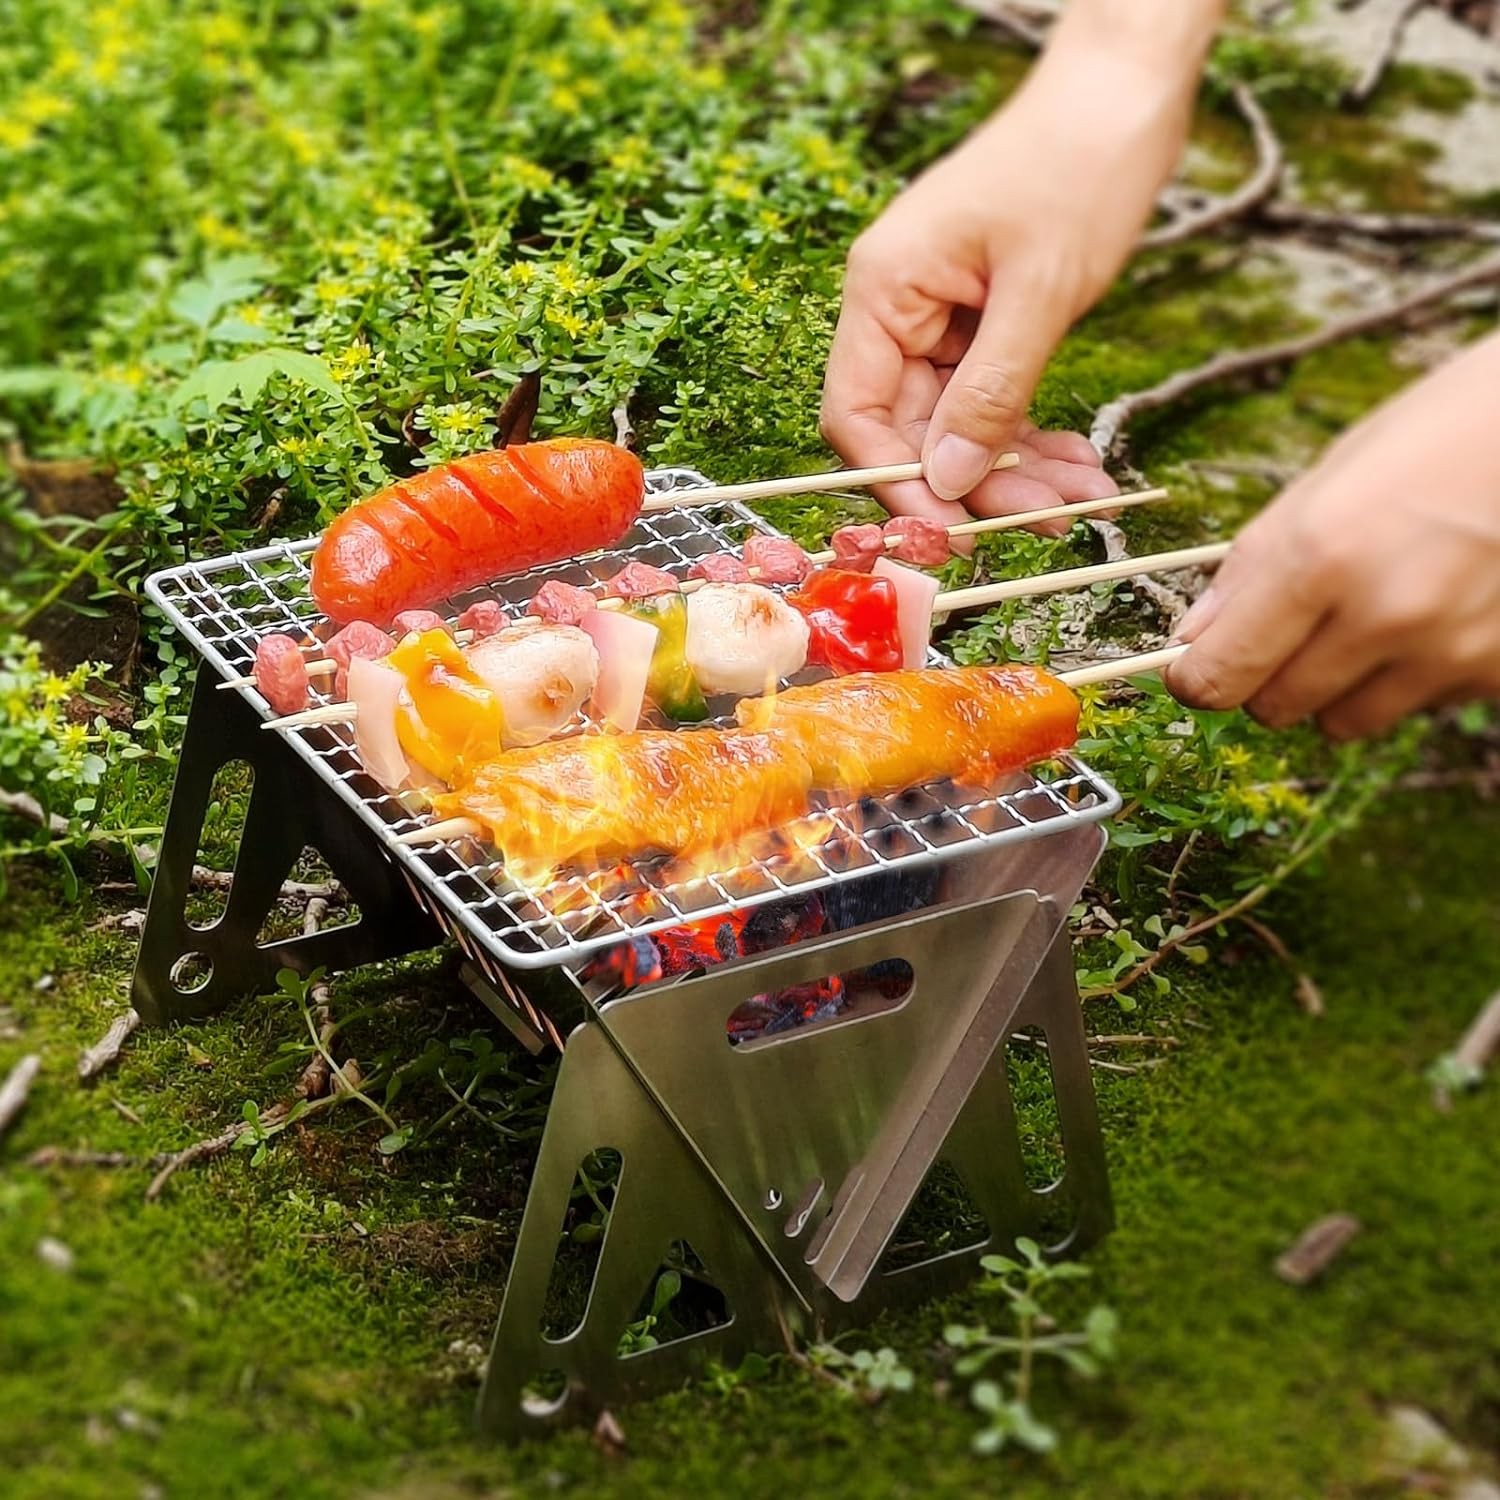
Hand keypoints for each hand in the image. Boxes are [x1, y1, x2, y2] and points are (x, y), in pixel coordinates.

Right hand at [820, 9, 1219, 531]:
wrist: (1125, 89)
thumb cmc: (1079, 162)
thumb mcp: (1040, 291)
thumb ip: (990, 393)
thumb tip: (947, 481)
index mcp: (885, 289)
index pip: (860, 415)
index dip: (898, 481)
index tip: (953, 530)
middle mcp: (899, 307)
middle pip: (915, 430)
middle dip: (979, 482)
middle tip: (1048, 518)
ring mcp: (939, 314)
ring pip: (959, 425)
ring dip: (1017, 467)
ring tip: (1083, 495)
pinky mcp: (981, 319)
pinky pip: (991, 398)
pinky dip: (1031, 434)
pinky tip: (1076, 461)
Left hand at [1166, 332, 1499, 738]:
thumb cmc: (1440, 433)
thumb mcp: (1328, 478)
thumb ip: (1251, 566)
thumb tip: (1190, 637)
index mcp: (1321, 556)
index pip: (1221, 674)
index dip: (1196, 679)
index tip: (1191, 670)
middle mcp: (1383, 615)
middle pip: (1274, 708)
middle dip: (1264, 678)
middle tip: (1289, 628)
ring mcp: (1448, 650)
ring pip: (1341, 722)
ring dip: (1334, 687)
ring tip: (1367, 616)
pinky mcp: (1497, 671)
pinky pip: (1415, 706)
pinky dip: (1408, 676)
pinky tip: (1435, 611)